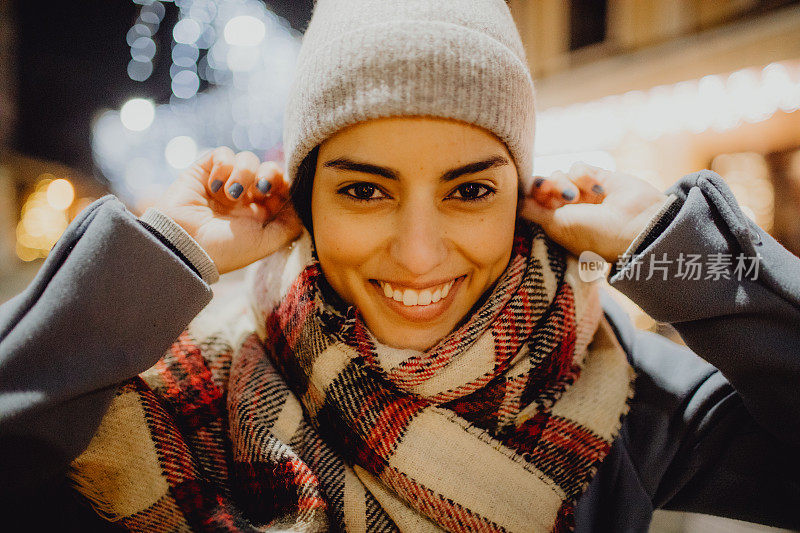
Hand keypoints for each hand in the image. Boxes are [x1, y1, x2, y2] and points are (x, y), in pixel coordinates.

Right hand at [155, 147, 302, 274]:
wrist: (186, 245)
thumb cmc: (227, 250)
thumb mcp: (267, 242)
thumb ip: (290, 224)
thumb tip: (304, 205)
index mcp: (261, 213)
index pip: (283, 187)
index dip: (286, 184)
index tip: (281, 192)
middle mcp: (245, 197)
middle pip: (269, 169)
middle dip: (269, 175)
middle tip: (259, 189)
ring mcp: (225, 183)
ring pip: (248, 159)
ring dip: (244, 174)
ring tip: (231, 195)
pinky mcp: (205, 171)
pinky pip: (223, 153)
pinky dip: (224, 166)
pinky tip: (215, 187)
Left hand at [520, 163, 668, 262]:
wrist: (637, 226)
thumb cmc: (594, 234)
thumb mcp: (556, 226)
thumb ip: (533, 212)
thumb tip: (515, 201)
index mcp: (555, 225)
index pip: (532, 202)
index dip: (530, 196)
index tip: (535, 196)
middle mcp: (567, 209)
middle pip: (543, 186)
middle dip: (545, 188)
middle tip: (553, 194)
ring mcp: (583, 193)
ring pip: (559, 174)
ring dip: (564, 183)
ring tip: (577, 197)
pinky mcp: (598, 177)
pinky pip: (578, 167)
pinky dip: (583, 175)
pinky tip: (597, 189)